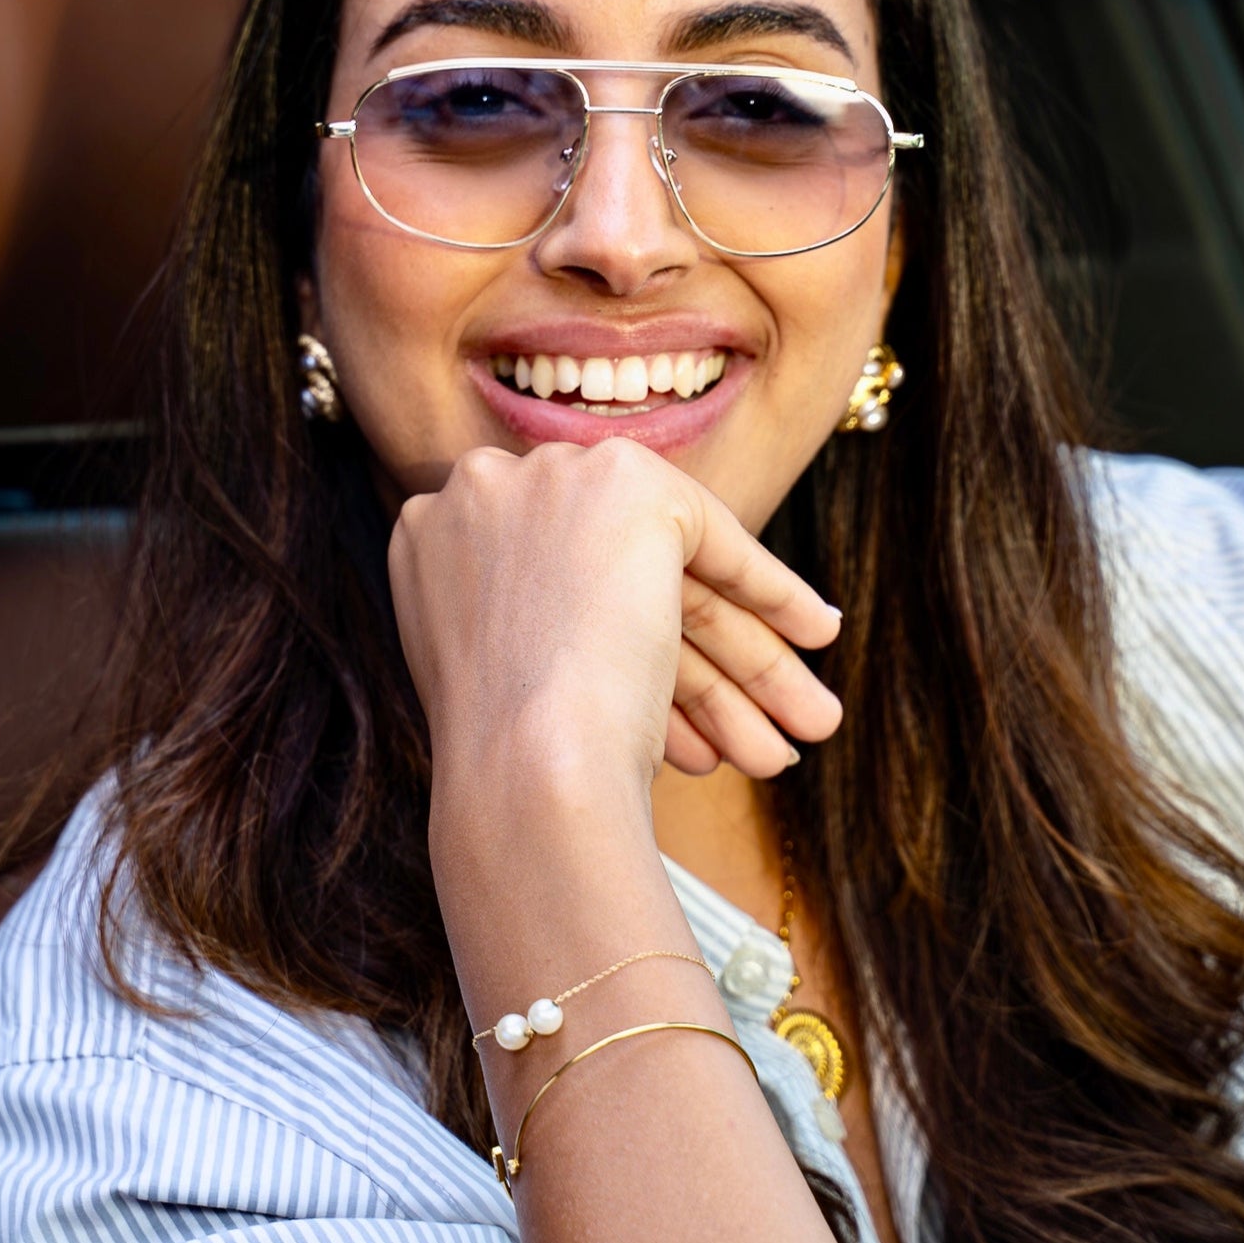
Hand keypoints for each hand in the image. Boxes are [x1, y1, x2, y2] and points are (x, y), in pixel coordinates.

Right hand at [388, 439, 842, 795]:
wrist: (524, 763)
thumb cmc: (505, 756)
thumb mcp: (493, 665)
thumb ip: (529, 615)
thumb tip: (610, 638)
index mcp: (429, 532)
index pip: (551, 583)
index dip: (622, 653)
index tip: (673, 718)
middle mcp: (483, 488)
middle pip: (615, 583)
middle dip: (695, 668)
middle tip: (756, 734)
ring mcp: (554, 479)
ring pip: (671, 580)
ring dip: (746, 659)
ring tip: (804, 724)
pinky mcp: (630, 482)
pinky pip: (718, 540)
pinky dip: (772, 592)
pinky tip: (814, 630)